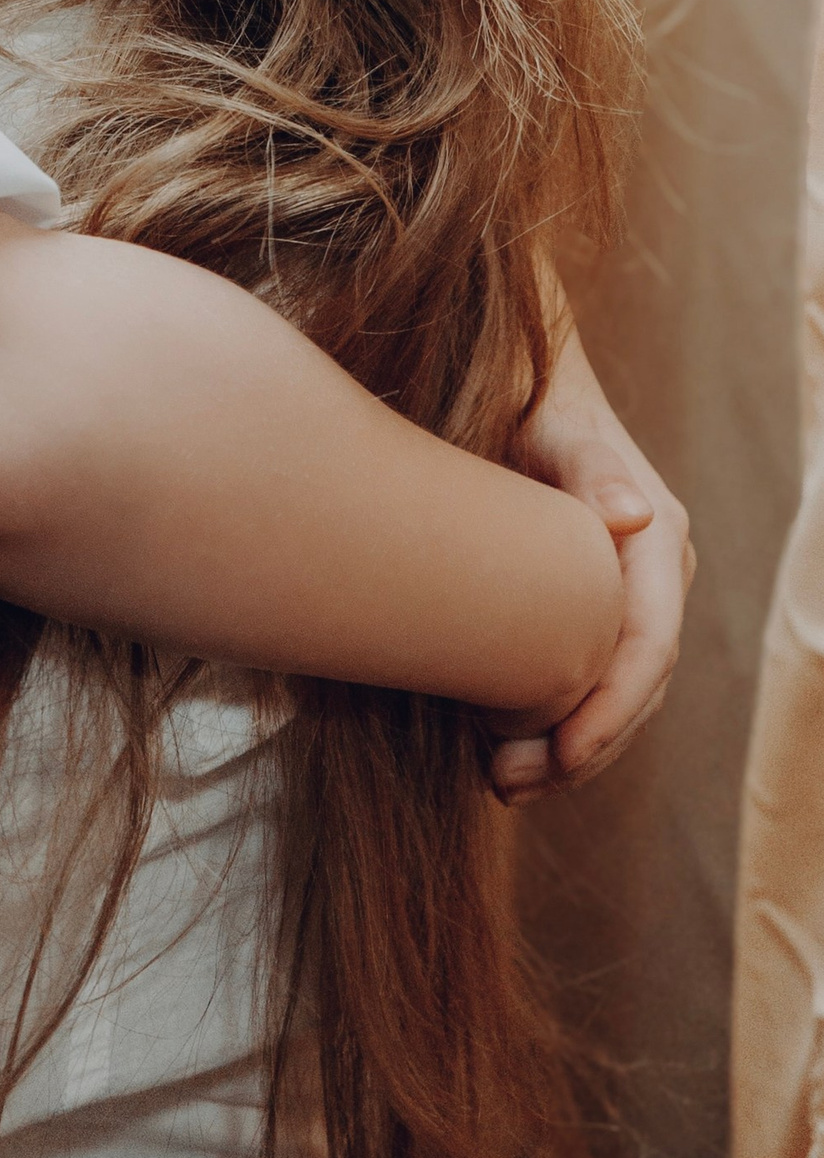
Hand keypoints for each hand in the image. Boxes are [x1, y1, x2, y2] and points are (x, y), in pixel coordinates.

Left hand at [485, 315, 690, 801]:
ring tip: (501, 783)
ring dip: (565, 746)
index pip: (648, 648)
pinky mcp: (595, 600)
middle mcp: (656, 574)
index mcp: (657, 542)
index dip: (610, 711)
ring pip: (615, 693)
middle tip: (508, 785)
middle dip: (582, 747)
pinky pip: (589, 673)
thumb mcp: (563, 428)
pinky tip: (502, 748)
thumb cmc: (534, 395)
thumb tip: (641, 517)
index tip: (561, 757)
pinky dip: (555, 717)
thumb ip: (598, 470)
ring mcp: (630, 592)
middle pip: (636, 688)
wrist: (522, 373)